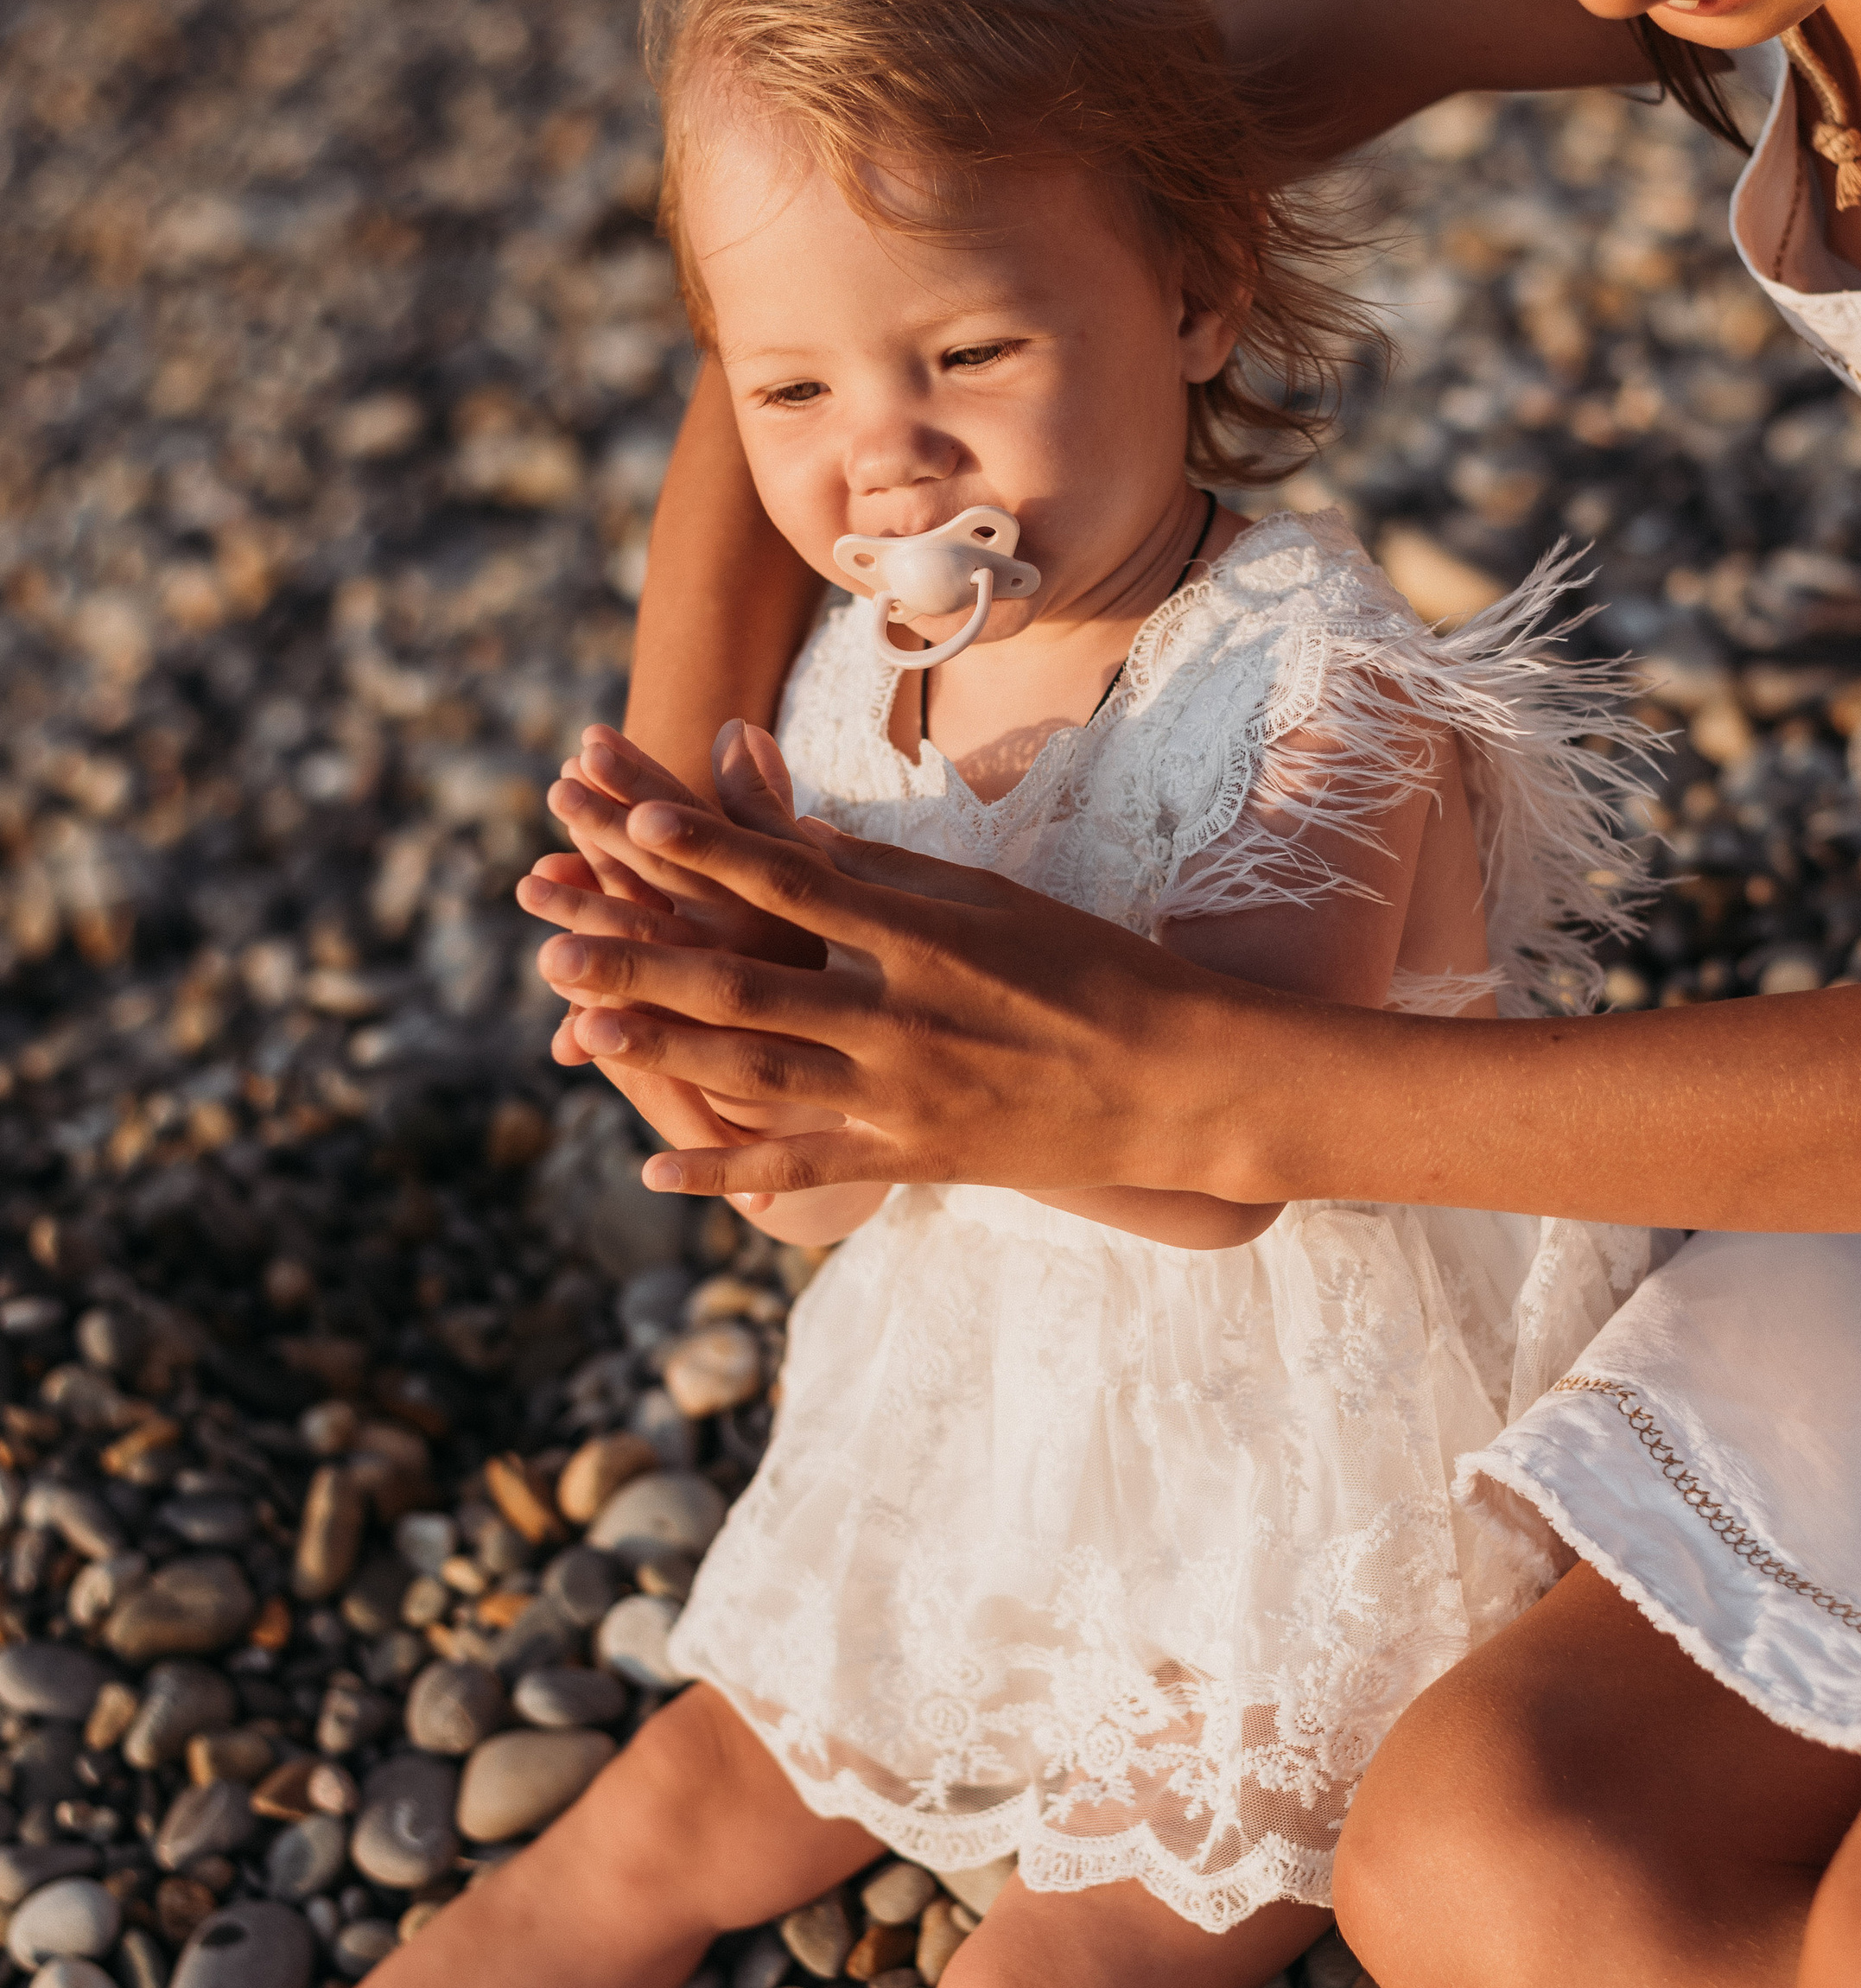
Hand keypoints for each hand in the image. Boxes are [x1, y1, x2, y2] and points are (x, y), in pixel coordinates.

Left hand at [527, 788, 1266, 1202]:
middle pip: (749, 982)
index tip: (631, 819)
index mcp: (923, 935)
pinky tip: (650, 1163)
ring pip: (756, 1072)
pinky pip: (803, 1167)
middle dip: (643, 957)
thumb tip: (789, 834)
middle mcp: (902, 1016)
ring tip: (574, 1027)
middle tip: (551, 935)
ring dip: (663, 1048)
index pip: (795, 885)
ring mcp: (903, 1095)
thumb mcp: (993, 902)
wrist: (1181, 1083)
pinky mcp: (913, 1158)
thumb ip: (886, 876)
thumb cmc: (1092, 970)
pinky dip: (726, 1168)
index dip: (709, 851)